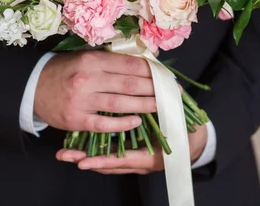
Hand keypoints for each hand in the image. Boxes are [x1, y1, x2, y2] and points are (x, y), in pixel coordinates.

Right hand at [34, 51, 156, 132]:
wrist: (32, 87)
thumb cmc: (64, 70)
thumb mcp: (84, 57)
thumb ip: (109, 61)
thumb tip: (141, 62)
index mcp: (92, 60)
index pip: (129, 65)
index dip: (151, 71)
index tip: (166, 75)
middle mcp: (88, 78)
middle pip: (129, 84)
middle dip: (154, 88)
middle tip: (172, 92)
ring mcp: (82, 100)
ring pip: (121, 103)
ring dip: (145, 105)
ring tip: (161, 106)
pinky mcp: (76, 119)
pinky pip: (104, 123)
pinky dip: (122, 123)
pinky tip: (137, 121)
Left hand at [55, 123, 207, 174]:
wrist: (195, 143)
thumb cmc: (188, 131)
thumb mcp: (179, 123)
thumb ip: (165, 112)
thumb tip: (156, 92)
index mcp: (153, 157)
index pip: (123, 161)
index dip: (104, 160)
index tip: (83, 161)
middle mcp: (141, 163)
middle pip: (109, 165)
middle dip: (86, 160)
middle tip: (65, 157)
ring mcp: (135, 162)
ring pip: (107, 162)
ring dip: (85, 156)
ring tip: (64, 155)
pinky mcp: (131, 157)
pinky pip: (110, 157)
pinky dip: (94, 153)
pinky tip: (77, 150)